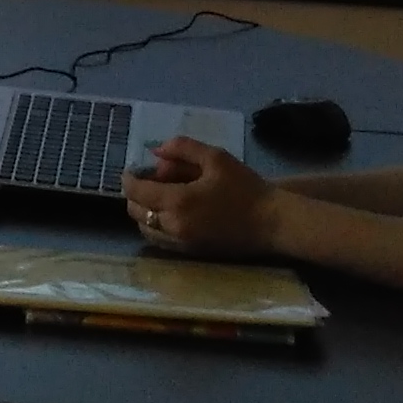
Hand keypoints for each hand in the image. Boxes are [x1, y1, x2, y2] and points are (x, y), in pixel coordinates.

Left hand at [126, 136, 279, 258]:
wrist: (274, 223)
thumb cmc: (246, 188)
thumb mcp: (216, 158)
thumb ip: (183, 148)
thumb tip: (156, 150)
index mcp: (177, 202)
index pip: (136, 192)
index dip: (128, 179)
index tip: (131, 170)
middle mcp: (173, 226)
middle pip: (136, 212)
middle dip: (135, 195)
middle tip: (149, 181)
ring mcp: (182, 244)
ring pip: (146, 229)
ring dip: (145, 212)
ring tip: (160, 198)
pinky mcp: (192, 254)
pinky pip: (161, 241)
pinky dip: (156, 227)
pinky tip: (171, 214)